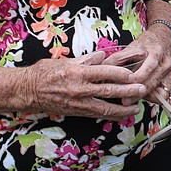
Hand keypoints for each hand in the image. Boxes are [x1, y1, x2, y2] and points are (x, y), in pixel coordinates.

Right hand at [23, 53, 147, 119]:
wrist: (28, 91)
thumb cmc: (46, 72)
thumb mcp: (66, 60)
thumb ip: (87, 59)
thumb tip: (103, 55)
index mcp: (78, 72)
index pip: (104, 72)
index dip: (120, 73)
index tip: (133, 74)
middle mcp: (79, 89)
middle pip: (108, 91)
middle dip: (127, 91)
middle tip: (142, 89)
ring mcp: (78, 102)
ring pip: (105, 108)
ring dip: (122, 108)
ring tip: (136, 108)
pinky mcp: (76, 112)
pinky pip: (97, 114)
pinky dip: (111, 115)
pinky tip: (122, 115)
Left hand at [114, 28, 170, 104]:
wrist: (163, 38)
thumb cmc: (146, 43)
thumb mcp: (132, 45)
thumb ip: (118, 57)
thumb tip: (102, 67)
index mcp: (155, 51)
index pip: (148, 66)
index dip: (138, 77)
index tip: (125, 85)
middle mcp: (164, 61)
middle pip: (152, 80)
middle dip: (137, 92)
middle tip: (124, 100)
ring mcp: (169, 70)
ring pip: (158, 89)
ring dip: (144, 97)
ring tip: (130, 100)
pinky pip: (164, 93)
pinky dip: (153, 98)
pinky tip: (143, 97)